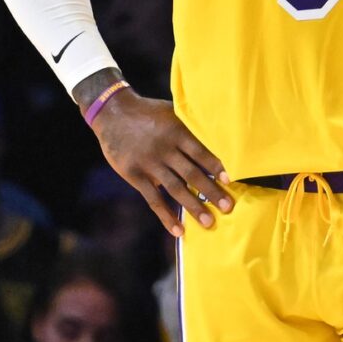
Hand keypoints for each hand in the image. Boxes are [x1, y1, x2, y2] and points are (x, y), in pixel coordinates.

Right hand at [89, 87, 232, 237]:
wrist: (112, 113)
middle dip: (211, 192)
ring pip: (175, 189)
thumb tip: (214, 138)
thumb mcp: (169, 111)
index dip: (215, 167)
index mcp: (175, 132)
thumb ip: (187, 127)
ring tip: (208, 222)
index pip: (200, 152)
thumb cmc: (147, 113)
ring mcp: (149, 164)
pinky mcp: (135, 176)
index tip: (229, 181)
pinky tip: (178, 230)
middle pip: (191, 174)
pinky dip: (166, 216)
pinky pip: (153, 199)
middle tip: (228, 207)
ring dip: (193, 207)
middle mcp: (164, 149)